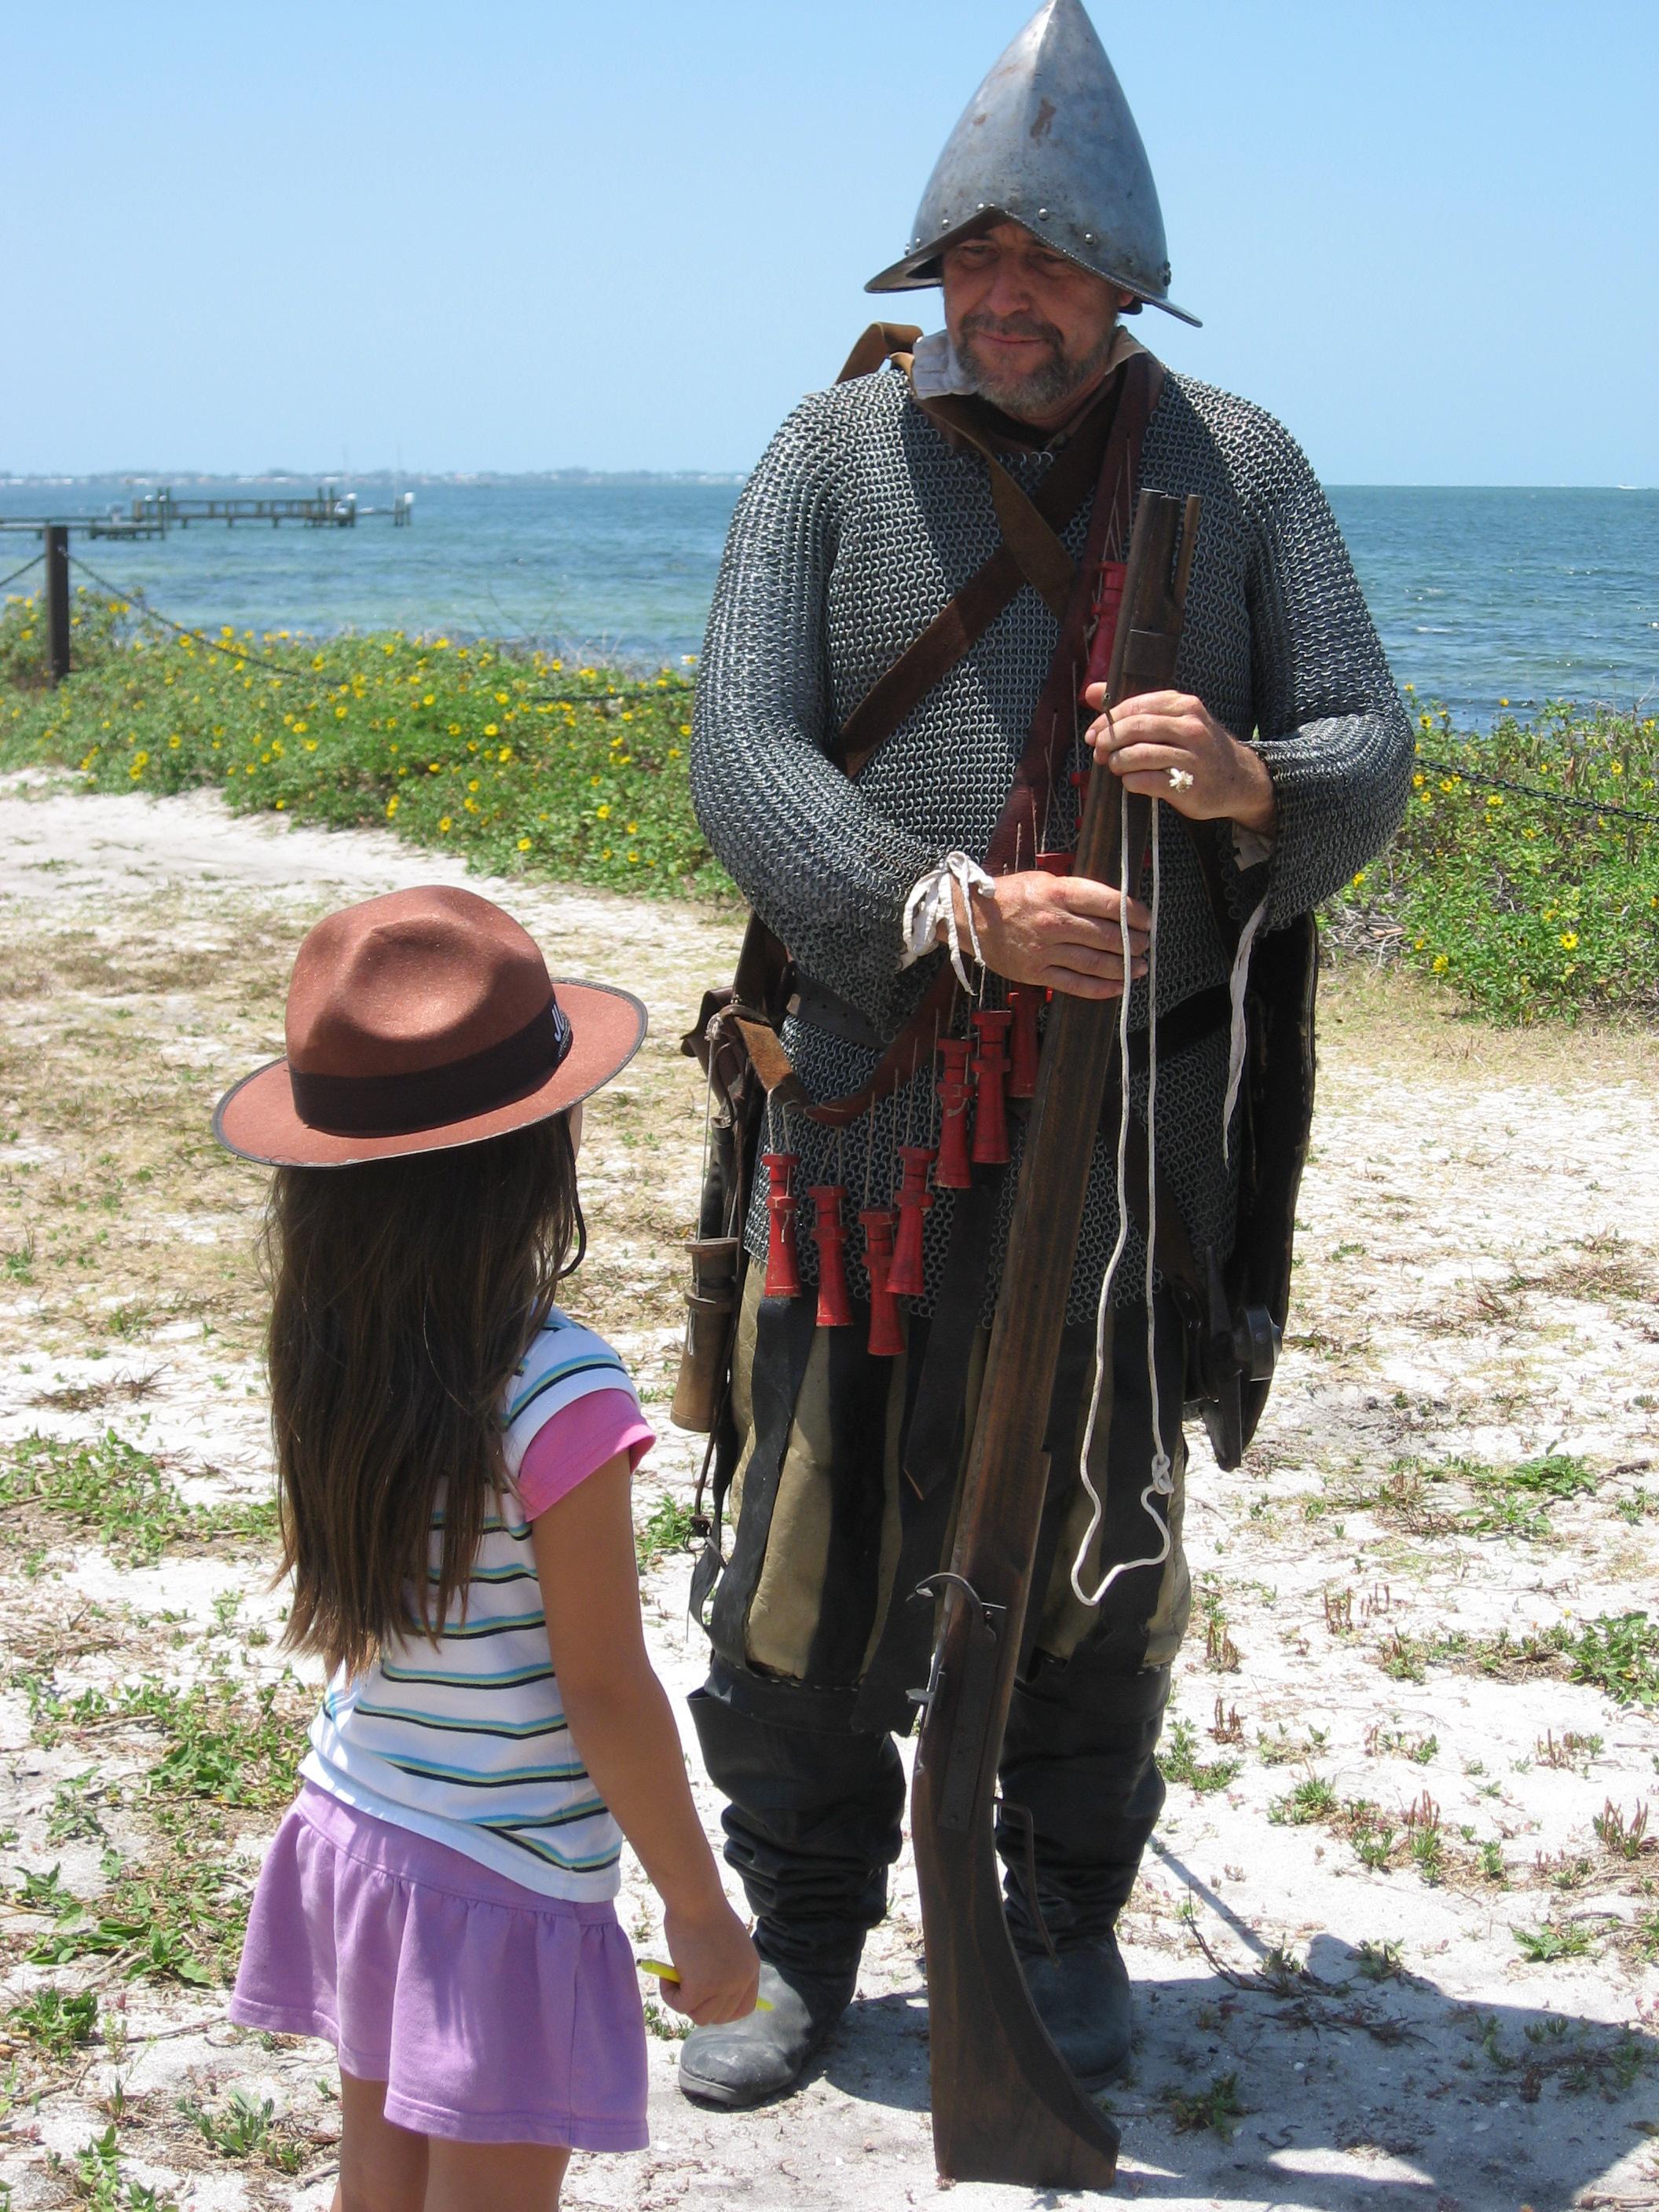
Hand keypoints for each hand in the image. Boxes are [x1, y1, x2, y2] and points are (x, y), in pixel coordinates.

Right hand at [661, 1899, 760, 2026]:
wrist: (695, 1899)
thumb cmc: (704, 1913)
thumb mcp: (726, 1945)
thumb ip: (725, 1968)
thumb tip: (709, 1995)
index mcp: (751, 1968)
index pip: (745, 2007)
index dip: (724, 2011)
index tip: (707, 2003)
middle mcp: (742, 1980)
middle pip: (722, 2017)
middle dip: (701, 2007)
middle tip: (685, 1987)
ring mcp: (723, 1986)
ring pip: (701, 2017)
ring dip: (684, 2002)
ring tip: (675, 1978)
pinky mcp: (701, 1988)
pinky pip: (681, 2007)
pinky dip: (669, 1995)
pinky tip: (666, 1975)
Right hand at [948, 869, 1150, 999]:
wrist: (970, 918)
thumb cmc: (1010, 896)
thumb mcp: (1044, 881)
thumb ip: (1076, 892)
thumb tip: (1113, 906)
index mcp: (1058, 894)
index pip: (1108, 903)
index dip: (1134, 914)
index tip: (1146, 920)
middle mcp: (1054, 922)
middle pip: (1106, 936)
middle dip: (1133, 942)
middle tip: (1145, 945)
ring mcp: (1045, 950)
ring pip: (1096, 962)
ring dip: (1123, 967)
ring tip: (1139, 967)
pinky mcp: (1036, 973)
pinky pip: (1075, 984)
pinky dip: (1100, 988)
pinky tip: (1117, 986)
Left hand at [1082, 685, 1276, 837]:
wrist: (1239, 780)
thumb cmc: (1198, 748)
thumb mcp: (1175, 719)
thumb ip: (1134, 706)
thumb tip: (1092, 692)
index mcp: (1184, 706)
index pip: (1136, 706)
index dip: (1108, 721)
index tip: (1093, 734)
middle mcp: (1190, 728)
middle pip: (1134, 729)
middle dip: (1108, 741)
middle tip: (1100, 753)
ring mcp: (1191, 757)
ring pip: (1137, 755)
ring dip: (1118, 763)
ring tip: (1117, 767)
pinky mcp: (1187, 785)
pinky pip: (1145, 781)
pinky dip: (1130, 782)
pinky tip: (1132, 782)